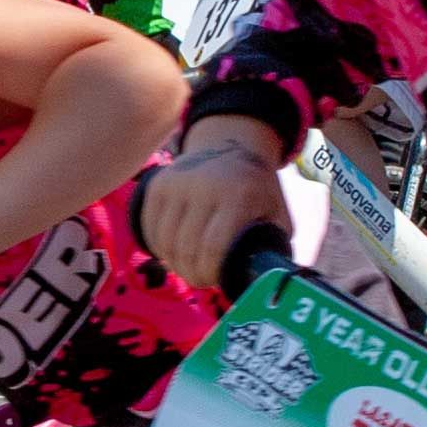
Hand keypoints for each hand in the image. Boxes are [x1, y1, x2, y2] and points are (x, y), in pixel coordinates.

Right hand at [136, 140, 287, 292]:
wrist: (230, 144)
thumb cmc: (255, 188)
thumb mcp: (276, 212)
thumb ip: (274, 244)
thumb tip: (264, 279)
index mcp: (237, 195)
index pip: (213, 247)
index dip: (209, 272)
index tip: (214, 281)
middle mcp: (203, 186)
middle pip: (186, 247)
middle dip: (191, 273)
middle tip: (200, 279)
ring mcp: (176, 183)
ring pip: (165, 240)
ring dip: (174, 262)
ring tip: (187, 267)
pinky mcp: (158, 184)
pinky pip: (149, 227)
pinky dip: (158, 247)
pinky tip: (171, 252)